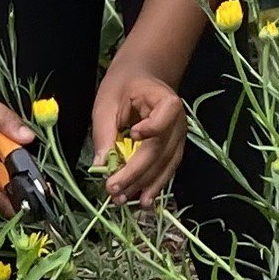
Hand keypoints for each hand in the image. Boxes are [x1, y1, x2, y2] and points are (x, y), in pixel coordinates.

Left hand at [91, 66, 187, 207]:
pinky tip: (143, 199)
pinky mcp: (173, 150)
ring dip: (144, 185)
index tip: (133, 135)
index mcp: (165, 102)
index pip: (163, 118)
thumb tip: (100, 165)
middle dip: (135, 173)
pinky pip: (165, 170)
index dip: (151, 129)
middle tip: (114, 189)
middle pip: (158, 151)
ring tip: (125, 201)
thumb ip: (104, 133)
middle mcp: (178, 123)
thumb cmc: (123, 87)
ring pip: (164, 166)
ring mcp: (178, 138)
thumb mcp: (107, 103)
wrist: (141, 78)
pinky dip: (153, 185)